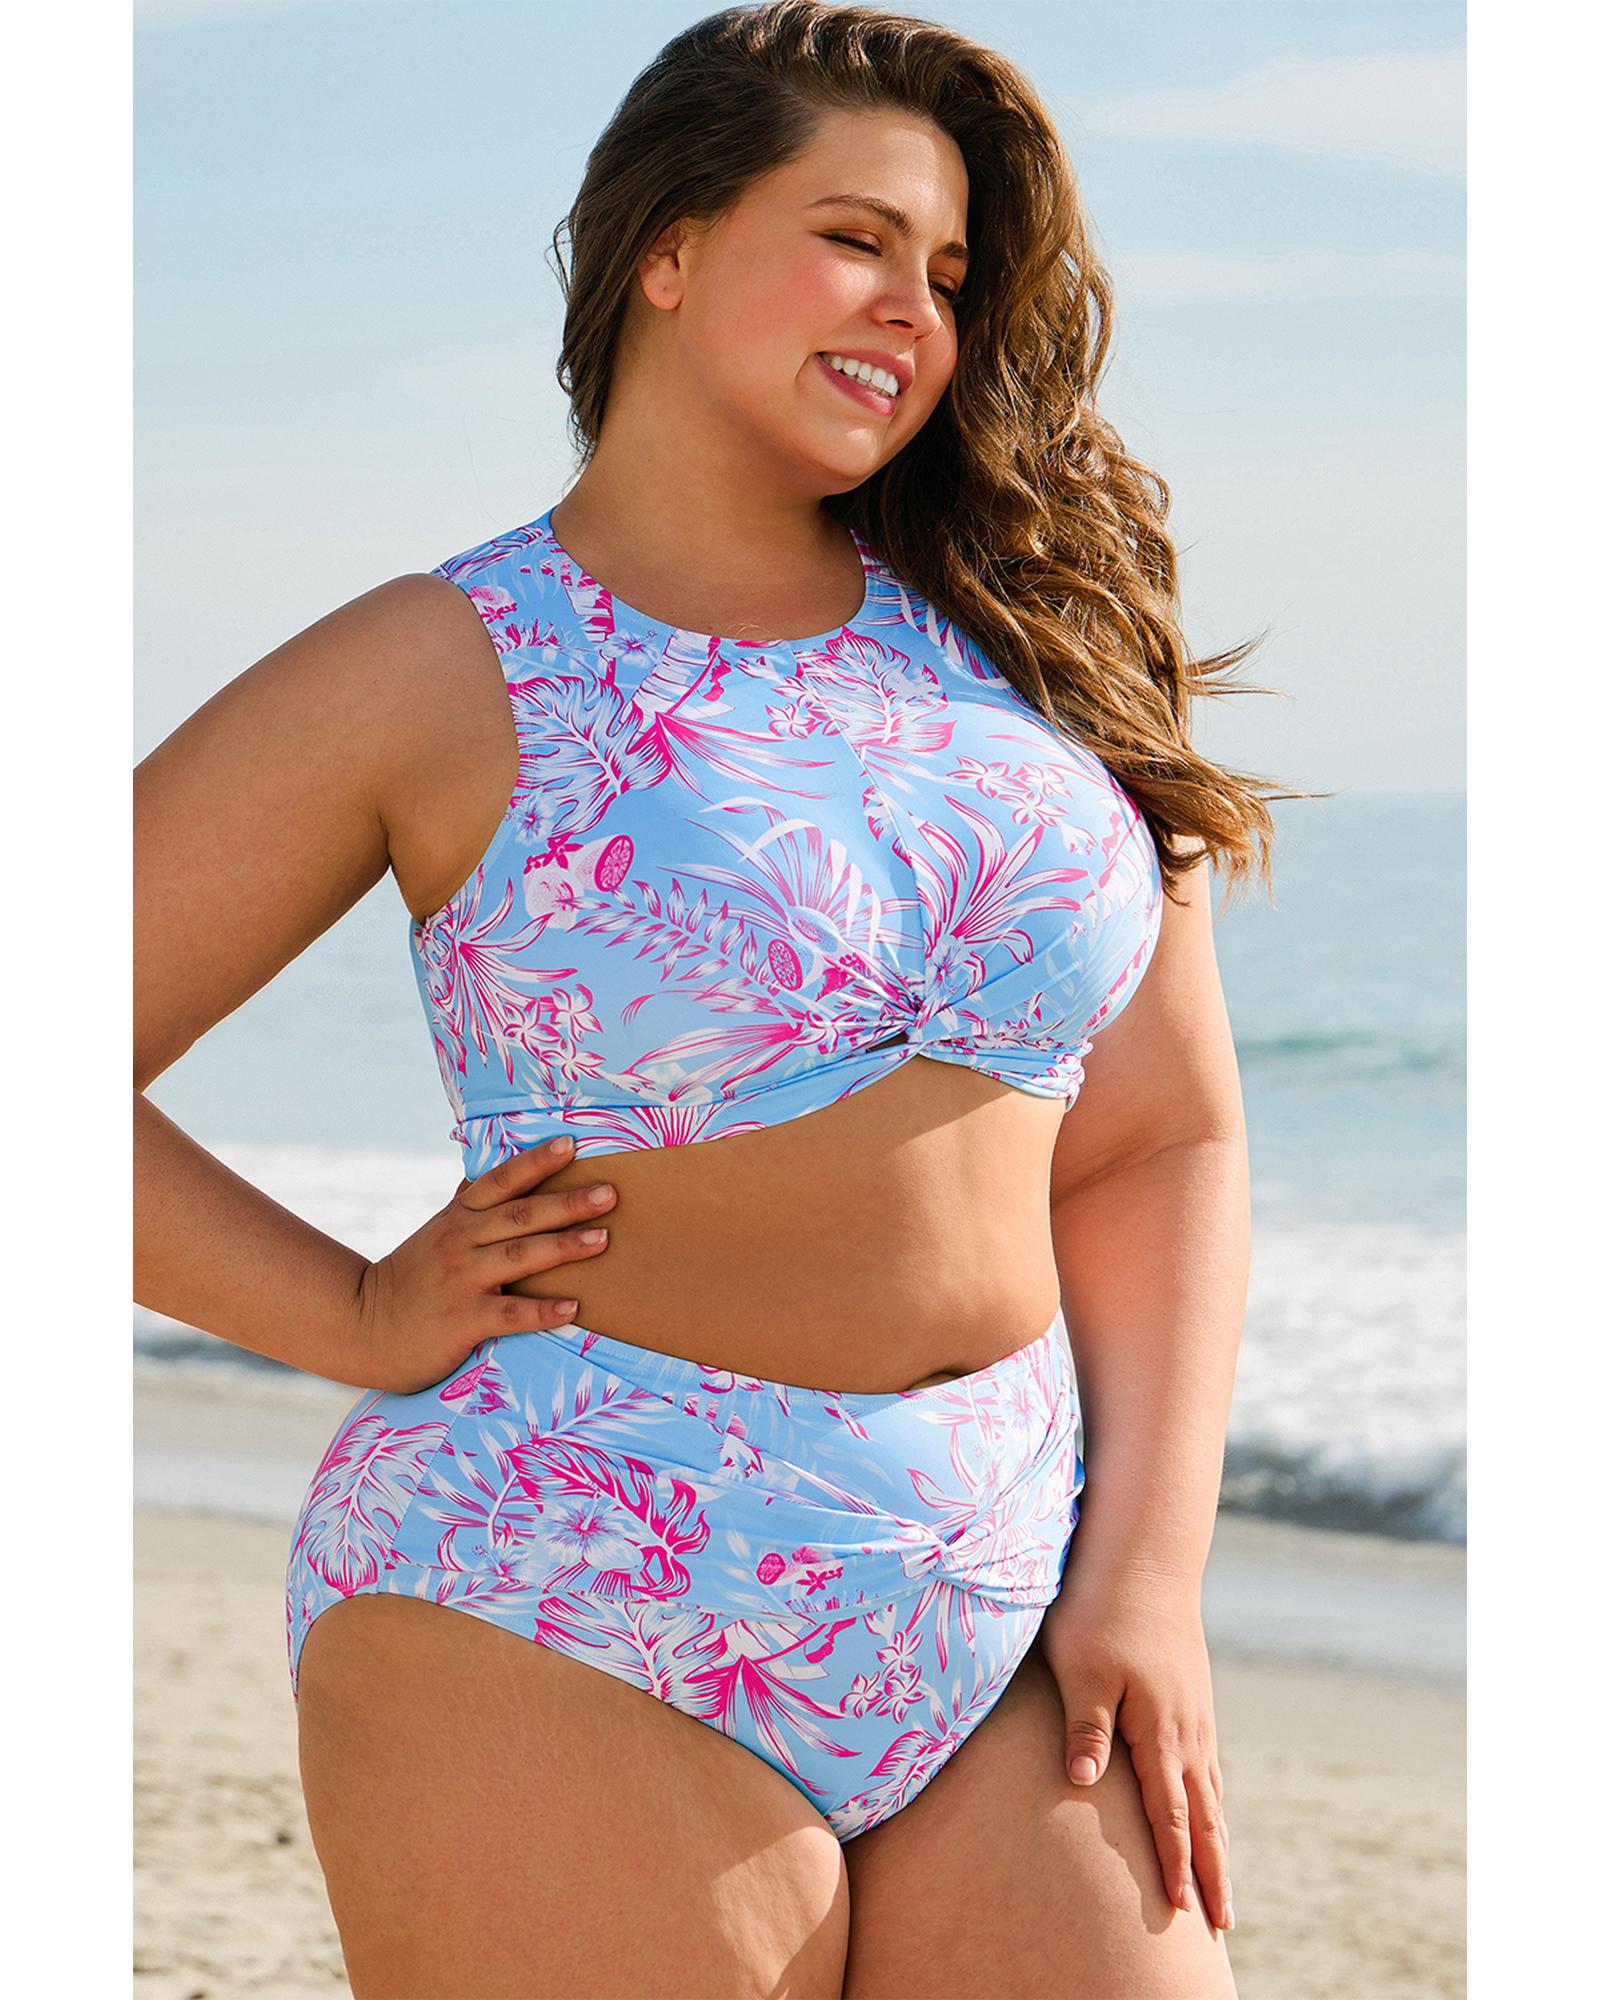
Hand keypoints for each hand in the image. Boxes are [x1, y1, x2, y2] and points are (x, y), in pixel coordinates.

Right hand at [350, 1136, 616, 1394]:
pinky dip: (542, 1310)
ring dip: (564, 1247)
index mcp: (458, 1217)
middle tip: (610, 1192)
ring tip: (603, 1238)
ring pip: (520, 1257)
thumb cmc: (411, 1278)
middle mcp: (461, 1241)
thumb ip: (464, 1202)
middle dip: (567, 1202)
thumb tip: (483, 1164)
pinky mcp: (462, 1320)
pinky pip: (509, 1314)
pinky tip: (573, 1307)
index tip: (571, 1144)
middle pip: (521, 1215)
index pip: (501, 1180)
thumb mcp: (436, 1232)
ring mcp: (462, 1280)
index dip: (535, 1161)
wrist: (364, 1326)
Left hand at [1039, 1566, 1233, 1932]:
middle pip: (1203, 1816)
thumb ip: (1085, 1726)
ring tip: (1223, 1885)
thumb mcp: (1082, 1666)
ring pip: (1211, 1793)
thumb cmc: (1101, 1607)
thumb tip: (1082, 1784)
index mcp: (1159, 1729)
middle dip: (1212, 1871)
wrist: (1146, 1554)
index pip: (1169, 1813)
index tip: (1183, 1913)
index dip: (1175, 1865)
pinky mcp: (1191, 1695)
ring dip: (1217, 1841)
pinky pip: (1208, 1764)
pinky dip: (1213, 1801)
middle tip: (1224, 1925)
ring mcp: (1194, 1712)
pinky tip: (1210, 1808)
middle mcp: (1186, 1729)